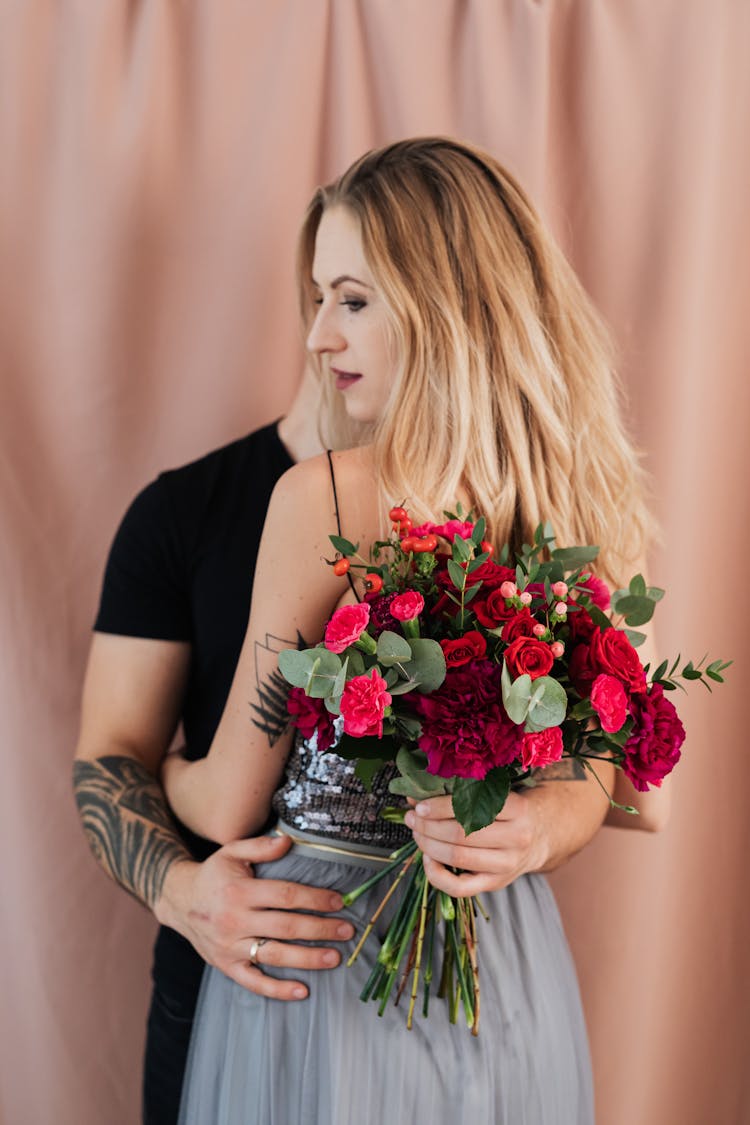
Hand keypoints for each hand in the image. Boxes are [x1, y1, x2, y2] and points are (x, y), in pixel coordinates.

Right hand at [156, 834, 353, 1000]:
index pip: (286, 896)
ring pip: (274, 955)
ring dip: (307, 959)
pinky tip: (301, 991)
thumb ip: (260, 846)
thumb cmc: (214, 874)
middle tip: (347, 931)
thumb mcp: (232, 851)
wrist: (180, 901)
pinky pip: (253, 982)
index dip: (315, 898)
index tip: (338, 901)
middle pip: (286, 927)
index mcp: (240, 892)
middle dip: (320, 929)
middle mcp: (235, 921)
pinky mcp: (226, 966)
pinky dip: (277, 990)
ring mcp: (230, 947)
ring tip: (334, 958)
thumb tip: (288, 841)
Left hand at [404, 793, 548, 896]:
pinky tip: (428, 858)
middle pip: (461, 834)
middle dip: (428, 826)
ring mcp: (507, 865)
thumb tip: (415, 796)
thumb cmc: (509, 810)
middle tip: (412, 818)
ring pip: (458, 857)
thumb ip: (460, 792)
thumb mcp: (496, 794)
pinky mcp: (496, 883)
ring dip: (428, 845)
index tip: (420, 806)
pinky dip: (437, 875)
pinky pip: (460, 888)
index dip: (439, 808)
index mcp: (517, 809)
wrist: (540, 836)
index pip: (471, 808)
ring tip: (416, 833)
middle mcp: (516, 838)